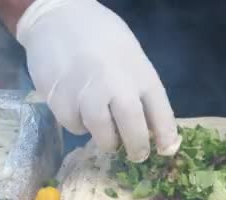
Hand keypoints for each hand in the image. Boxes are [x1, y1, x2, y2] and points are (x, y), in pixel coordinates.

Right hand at [16, 0, 179, 161]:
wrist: (59, 17)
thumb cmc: (102, 39)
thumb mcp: (132, 58)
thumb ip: (141, 90)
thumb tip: (151, 128)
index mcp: (140, 73)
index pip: (161, 113)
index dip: (166, 136)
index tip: (166, 150)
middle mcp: (117, 84)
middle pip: (133, 130)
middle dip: (137, 148)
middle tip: (136, 155)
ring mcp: (87, 93)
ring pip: (102, 135)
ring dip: (107, 141)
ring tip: (106, 134)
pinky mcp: (60, 99)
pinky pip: (75, 126)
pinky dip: (79, 124)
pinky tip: (79, 109)